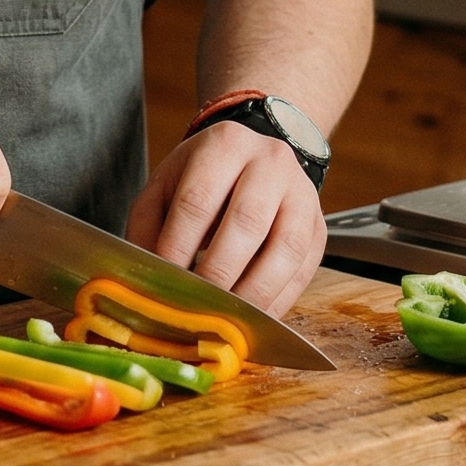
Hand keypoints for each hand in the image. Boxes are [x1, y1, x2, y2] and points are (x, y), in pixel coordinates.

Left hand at [124, 121, 324, 316]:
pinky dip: (278, 301)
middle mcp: (270, 163)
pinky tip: (253, 318)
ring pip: (284, 249)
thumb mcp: (167, 184)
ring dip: (253, 292)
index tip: (164, 282)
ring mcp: (302, 194)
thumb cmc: (205, 176)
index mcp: (225, 145)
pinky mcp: (319, 227)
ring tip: (226, 319)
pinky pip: (303, 270)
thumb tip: (146, 277)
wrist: (258, 155)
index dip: (178, 246)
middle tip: (195, 306)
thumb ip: (149, 226)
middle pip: (246, 223)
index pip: (198, 200)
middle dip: (218, 273)